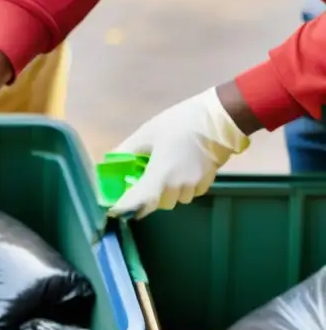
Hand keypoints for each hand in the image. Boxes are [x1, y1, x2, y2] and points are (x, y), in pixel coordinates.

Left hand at [109, 88, 249, 218]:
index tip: (115, 210)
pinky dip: (180, 187)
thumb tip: (112, 162)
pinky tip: (179, 169)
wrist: (217, 119)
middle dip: (146, 196)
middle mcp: (178, 187)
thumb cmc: (178, 124)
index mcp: (160, 176)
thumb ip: (127, 151)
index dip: (126, 208)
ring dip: (164, 192)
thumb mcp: (146, 134)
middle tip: (138, 181)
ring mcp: (194, 186)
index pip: (140, 203)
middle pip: (156, 204)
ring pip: (173, 199)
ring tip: (160, 170)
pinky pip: (188, 192)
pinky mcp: (207, 183)